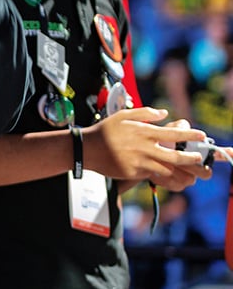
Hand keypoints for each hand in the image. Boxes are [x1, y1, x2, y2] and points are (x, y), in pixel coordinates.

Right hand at [82, 108, 210, 189]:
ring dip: (176, 168)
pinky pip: (151, 175)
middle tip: (198, 158)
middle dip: (191, 158)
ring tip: (184, 168)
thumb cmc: (105, 130)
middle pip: (175, 156)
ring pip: (166, 169)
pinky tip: (163, 172)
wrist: (87, 148)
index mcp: (144, 132)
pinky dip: (159, 174)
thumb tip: (164, 113)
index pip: (173, 133)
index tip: (201, 135)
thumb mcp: (123, 115)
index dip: (190, 135)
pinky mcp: (133, 173)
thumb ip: (145, 113)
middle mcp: (144, 148)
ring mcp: (139, 162)